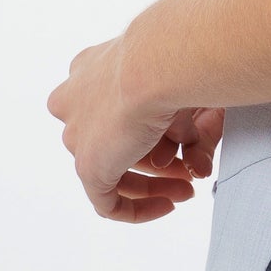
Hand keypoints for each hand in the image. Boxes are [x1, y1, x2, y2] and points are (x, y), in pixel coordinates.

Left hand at [46, 35, 224, 221]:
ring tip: (184, 190)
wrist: (159, 63)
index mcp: (89, 72)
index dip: (149, 132)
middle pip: (113, 142)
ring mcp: (77, 134)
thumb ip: (182, 130)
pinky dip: (138, 209)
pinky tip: (166, 205)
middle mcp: (75, 101)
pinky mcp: (87, 166)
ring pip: (110, 171)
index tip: (179, 145)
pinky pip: (108, 201)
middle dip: (155, 161)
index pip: (112, 112)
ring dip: (151, 185)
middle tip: (185, 172)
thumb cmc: (172, 61)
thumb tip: (194, 162)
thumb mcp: (178, 94)